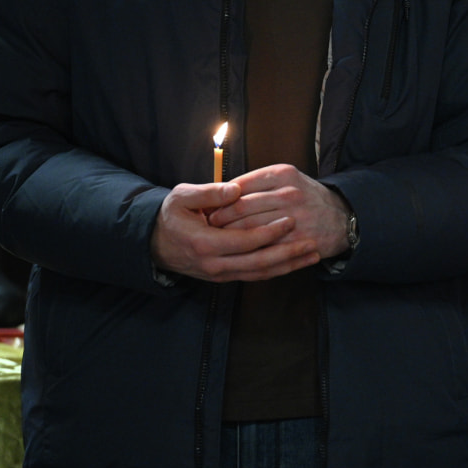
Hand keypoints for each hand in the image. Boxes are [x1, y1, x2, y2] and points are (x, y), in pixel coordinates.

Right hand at [150, 182, 320, 282]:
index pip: (244, 241)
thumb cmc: (171, 215)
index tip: (290, 219)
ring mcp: (220, 274)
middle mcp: (214, 264)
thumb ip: (209, 193)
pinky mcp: (224, 277)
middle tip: (312, 242)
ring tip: (312, 256)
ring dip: (288, 266)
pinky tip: (295, 263)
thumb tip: (235, 190)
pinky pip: (255, 276)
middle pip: (258, 263)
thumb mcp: (182, 197)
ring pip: (260, 274)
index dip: (269, 232)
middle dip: (287, 253)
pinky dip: (277, 270)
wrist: (155, 243)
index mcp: (204, 243)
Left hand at [206, 164, 351, 259]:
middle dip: (220, 219)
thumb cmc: (306, 197)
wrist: (342, 217)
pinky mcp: (298, 241)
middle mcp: (290, 193)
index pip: (239, 186)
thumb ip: (256, 182)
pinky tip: (238, 250)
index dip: (220, 199)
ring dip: (229, 236)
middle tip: (209, 225)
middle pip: (241, 207)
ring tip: (219, 239)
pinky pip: (264, 247)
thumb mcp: (285, 178)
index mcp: (283, 174)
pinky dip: (248, 250)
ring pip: (249, 228)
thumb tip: (221, 191)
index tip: (210, 207)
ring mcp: (295, 218)